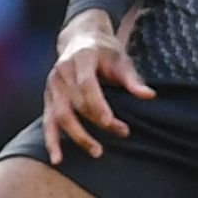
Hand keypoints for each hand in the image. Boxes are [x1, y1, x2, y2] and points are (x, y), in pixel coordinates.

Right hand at [39, 8, 152, 163]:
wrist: (79, 39)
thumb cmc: (105, 51)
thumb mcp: (121, 59)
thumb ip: (132, 79)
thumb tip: (149, 96)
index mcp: (80, 58)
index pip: (86, 85)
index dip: (97, 104)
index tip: (109, 122)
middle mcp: (62, 71)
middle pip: (76, 103)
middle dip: (97, 121)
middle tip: (123, 132)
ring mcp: (52, 85)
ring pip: (60, 115)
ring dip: (77, 135)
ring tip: (97, 152)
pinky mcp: (48, 97)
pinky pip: (48, 121)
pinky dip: (51, 140)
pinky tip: (57, 159)